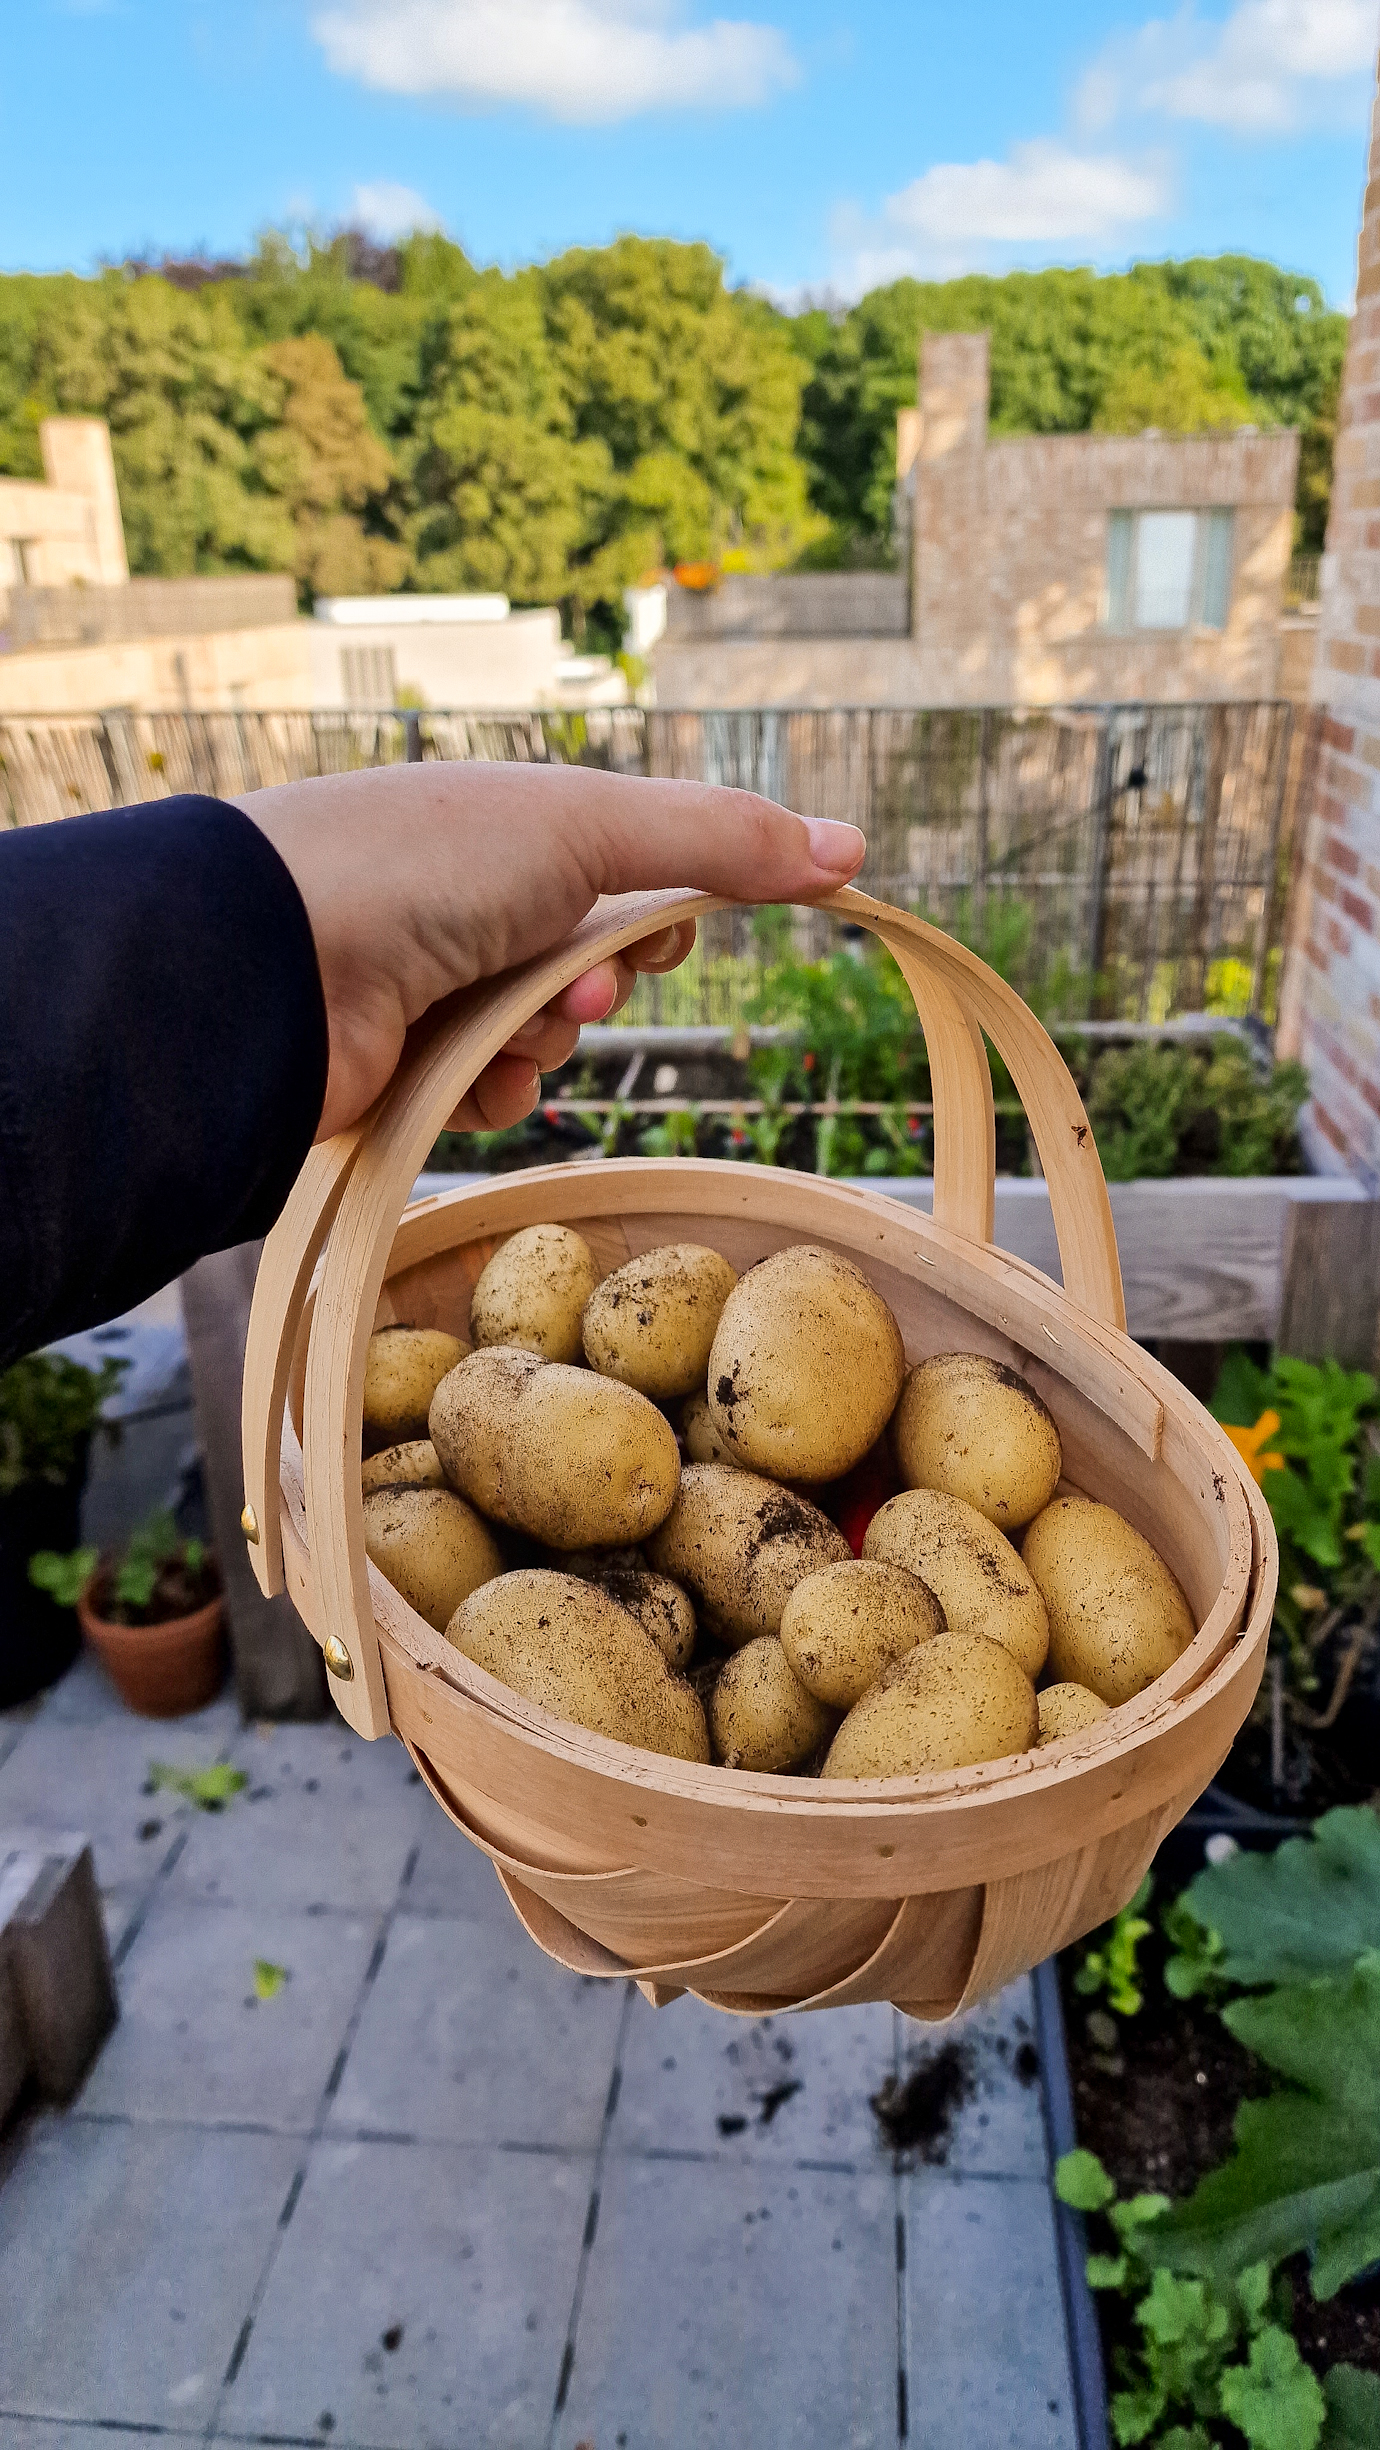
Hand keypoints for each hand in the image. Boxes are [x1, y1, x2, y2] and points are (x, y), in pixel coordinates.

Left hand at [236, 762, 864, 1140]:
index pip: (631, 878)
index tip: (661, 931)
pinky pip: (498, 1095)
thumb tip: (855, 849)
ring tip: (487, 1019)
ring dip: (541, 1035)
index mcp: (507, 831)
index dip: (663, 914)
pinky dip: (493, 1087)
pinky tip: (456, 1072)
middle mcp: (469, 904)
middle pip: (596, 966)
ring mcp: (434, 989)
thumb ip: (725, 839)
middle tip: (565, 978)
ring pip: (552, 1037)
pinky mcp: (406, 1072)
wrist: (275, 965)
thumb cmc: (422, 863)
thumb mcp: (592, 826)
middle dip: (594, 981)